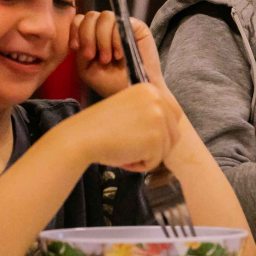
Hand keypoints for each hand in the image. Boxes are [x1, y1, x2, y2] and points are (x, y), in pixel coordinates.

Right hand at [65, 82, 180, 171]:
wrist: (81, 136)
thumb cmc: (99, 127)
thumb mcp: (129, 108)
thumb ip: (149, 113)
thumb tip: (171, 130)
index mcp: (151, 89)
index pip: (173, 115)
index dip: (161, 132)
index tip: (140, 137)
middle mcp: (158, 99)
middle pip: (173, 134)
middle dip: (155, 147)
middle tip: (132, 148)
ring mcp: (159, 117)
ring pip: (165, 149)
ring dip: (146, 156)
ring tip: (124, 151)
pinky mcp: (156, 138)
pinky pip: (155, 161)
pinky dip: (140, 165)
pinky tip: (123, 157)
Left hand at [71, 11, 165, 96]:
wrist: (132, 91)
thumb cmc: (109, 82)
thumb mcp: (85, 68)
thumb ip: (79, 48)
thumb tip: (81, 29)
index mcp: (92, 35)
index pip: (79, 20)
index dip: (76, 31)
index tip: (79, 50)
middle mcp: (106, 28)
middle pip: (90, 16)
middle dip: (88, 37)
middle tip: (94, 57)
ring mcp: (121, 25)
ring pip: (105, 17)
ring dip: (103, 40)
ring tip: (109, 58)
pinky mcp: (136, 26)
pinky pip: (120, 23)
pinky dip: (116, 40)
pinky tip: (120, 55)